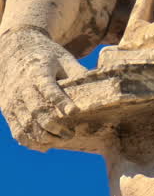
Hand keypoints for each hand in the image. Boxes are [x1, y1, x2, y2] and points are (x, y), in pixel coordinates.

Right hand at [0, 26, 86, 149]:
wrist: (13, 50)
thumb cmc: (46, 55)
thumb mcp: (63, 58)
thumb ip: (78, 73)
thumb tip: (102, 87)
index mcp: (38, 72)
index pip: (48, 88)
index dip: (61, 101)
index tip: (74, 112)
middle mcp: (22, 87)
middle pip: (35, 110)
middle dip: (53, 126)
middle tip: (70, 133)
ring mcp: (12, 100)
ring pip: (24, 123)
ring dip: (42, 136)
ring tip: (61, 140)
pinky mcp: (7, 109)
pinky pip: (16, 129)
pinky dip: (29, 140)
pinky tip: (44, 145)